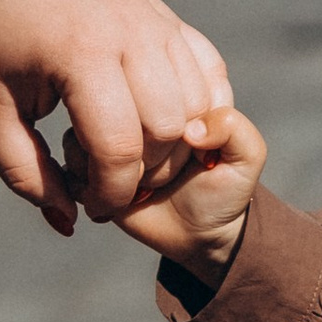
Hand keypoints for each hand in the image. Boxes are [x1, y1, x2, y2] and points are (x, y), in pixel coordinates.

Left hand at [0, 0, 233, 237]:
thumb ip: (24, 171)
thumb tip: (69, 221)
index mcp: (79, 54)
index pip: (119, 146)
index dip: (110, 192)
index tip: (90, 205)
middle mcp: (130, 34)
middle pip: (168, 129)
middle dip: (145, 171)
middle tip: (110, 180)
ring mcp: (156, 21)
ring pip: (196, 104)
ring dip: (173, 144)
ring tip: (132, 154)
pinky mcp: (167, 17)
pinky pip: (207, 72)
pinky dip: (198, 109)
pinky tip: (167, 126)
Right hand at [69, 103, 267, 281]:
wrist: (195, 234)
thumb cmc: (222, 188)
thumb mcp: (247, 158)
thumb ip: (236, 129)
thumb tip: (191, 127)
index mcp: (180, 90)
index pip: (171, 87)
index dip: (188, 127)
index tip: (200, 152)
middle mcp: (139, 101)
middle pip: (130, 107)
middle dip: (157, 153)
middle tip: (174, 173)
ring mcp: (109, 124)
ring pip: (97, 125)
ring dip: (128, 166)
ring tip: (148, 185)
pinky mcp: (85, 153)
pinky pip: (74, 152)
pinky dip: (98, 177)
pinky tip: (124, 193)